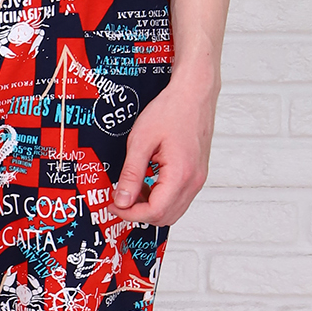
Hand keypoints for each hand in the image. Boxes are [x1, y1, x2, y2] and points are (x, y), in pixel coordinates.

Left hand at [110, 73, 216, 227]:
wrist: (194, 93)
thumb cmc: (171, 110)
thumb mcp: (141, 141)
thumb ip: (131, 174)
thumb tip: (122, 200)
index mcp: (181, 174)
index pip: (154, 212)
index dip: (130, 213)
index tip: (113, 204)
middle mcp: (194, 181)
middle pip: (165, 217)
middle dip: (139, 213)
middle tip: (119, 199)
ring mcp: (198, 178)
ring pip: (173, 211)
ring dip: (151, 207)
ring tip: (132, 189)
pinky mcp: (197, 174)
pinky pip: (179, 198)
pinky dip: (161, 198)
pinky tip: (148, 182)